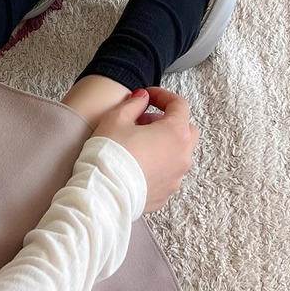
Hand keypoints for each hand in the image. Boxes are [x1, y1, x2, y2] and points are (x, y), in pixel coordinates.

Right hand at [92, 87, 199, 212]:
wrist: (103, 194)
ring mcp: (176, 178)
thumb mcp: (117, 118)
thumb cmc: (111, 154)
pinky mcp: (165, 194)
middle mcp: (182, 157)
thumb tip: (142, 98)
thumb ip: (134, 103)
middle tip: (143, 120)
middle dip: (167, 120)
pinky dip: (158, 164)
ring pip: (178, 153)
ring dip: (163, 143)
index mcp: (176, 133)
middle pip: (186, 129)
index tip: (146, 96)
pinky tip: (136, 163)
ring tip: (137, 142)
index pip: (179, 104)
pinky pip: (168, 172)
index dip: (162, 95)